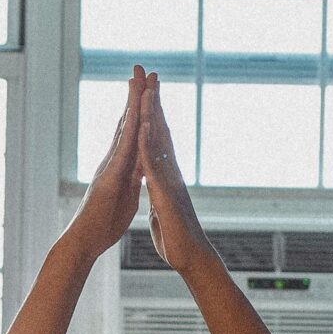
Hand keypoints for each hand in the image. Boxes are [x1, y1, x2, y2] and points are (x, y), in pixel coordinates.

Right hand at [64, 66, 146, 262]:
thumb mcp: (125, 196)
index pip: (131, 133)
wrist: (84, 241)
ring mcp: (109, 166)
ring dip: (131, 104)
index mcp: (119, 166)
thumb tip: (138, 170)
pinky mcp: (109, 177)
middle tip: (140, 70)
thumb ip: (131, 180)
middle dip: (134, 95)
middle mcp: (112, 160)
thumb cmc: (103, 224)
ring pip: (124, 130)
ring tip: (138, 79)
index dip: (138, 109)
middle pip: (126, 122)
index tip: (145, 89)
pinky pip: (123, 150)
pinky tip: (135, 115)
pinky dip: (130, 131)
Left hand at [138, 73, 214, 277]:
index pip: (158, 140)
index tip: (147, 94)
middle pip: (161, 131)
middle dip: (155, 103)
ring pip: (159, 142)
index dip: (152, 116)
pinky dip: (148, 145)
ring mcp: (170, 180)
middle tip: (150, 75)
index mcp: (166, 176)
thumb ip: (160, 200)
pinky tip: (142, 127)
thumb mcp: (163, 214)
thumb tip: (158, 195)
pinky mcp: (165, 192)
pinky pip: (155, 164)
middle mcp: (170, 172)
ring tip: (146, 90)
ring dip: (152, 116)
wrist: (189, 258)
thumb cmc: (177, 240)